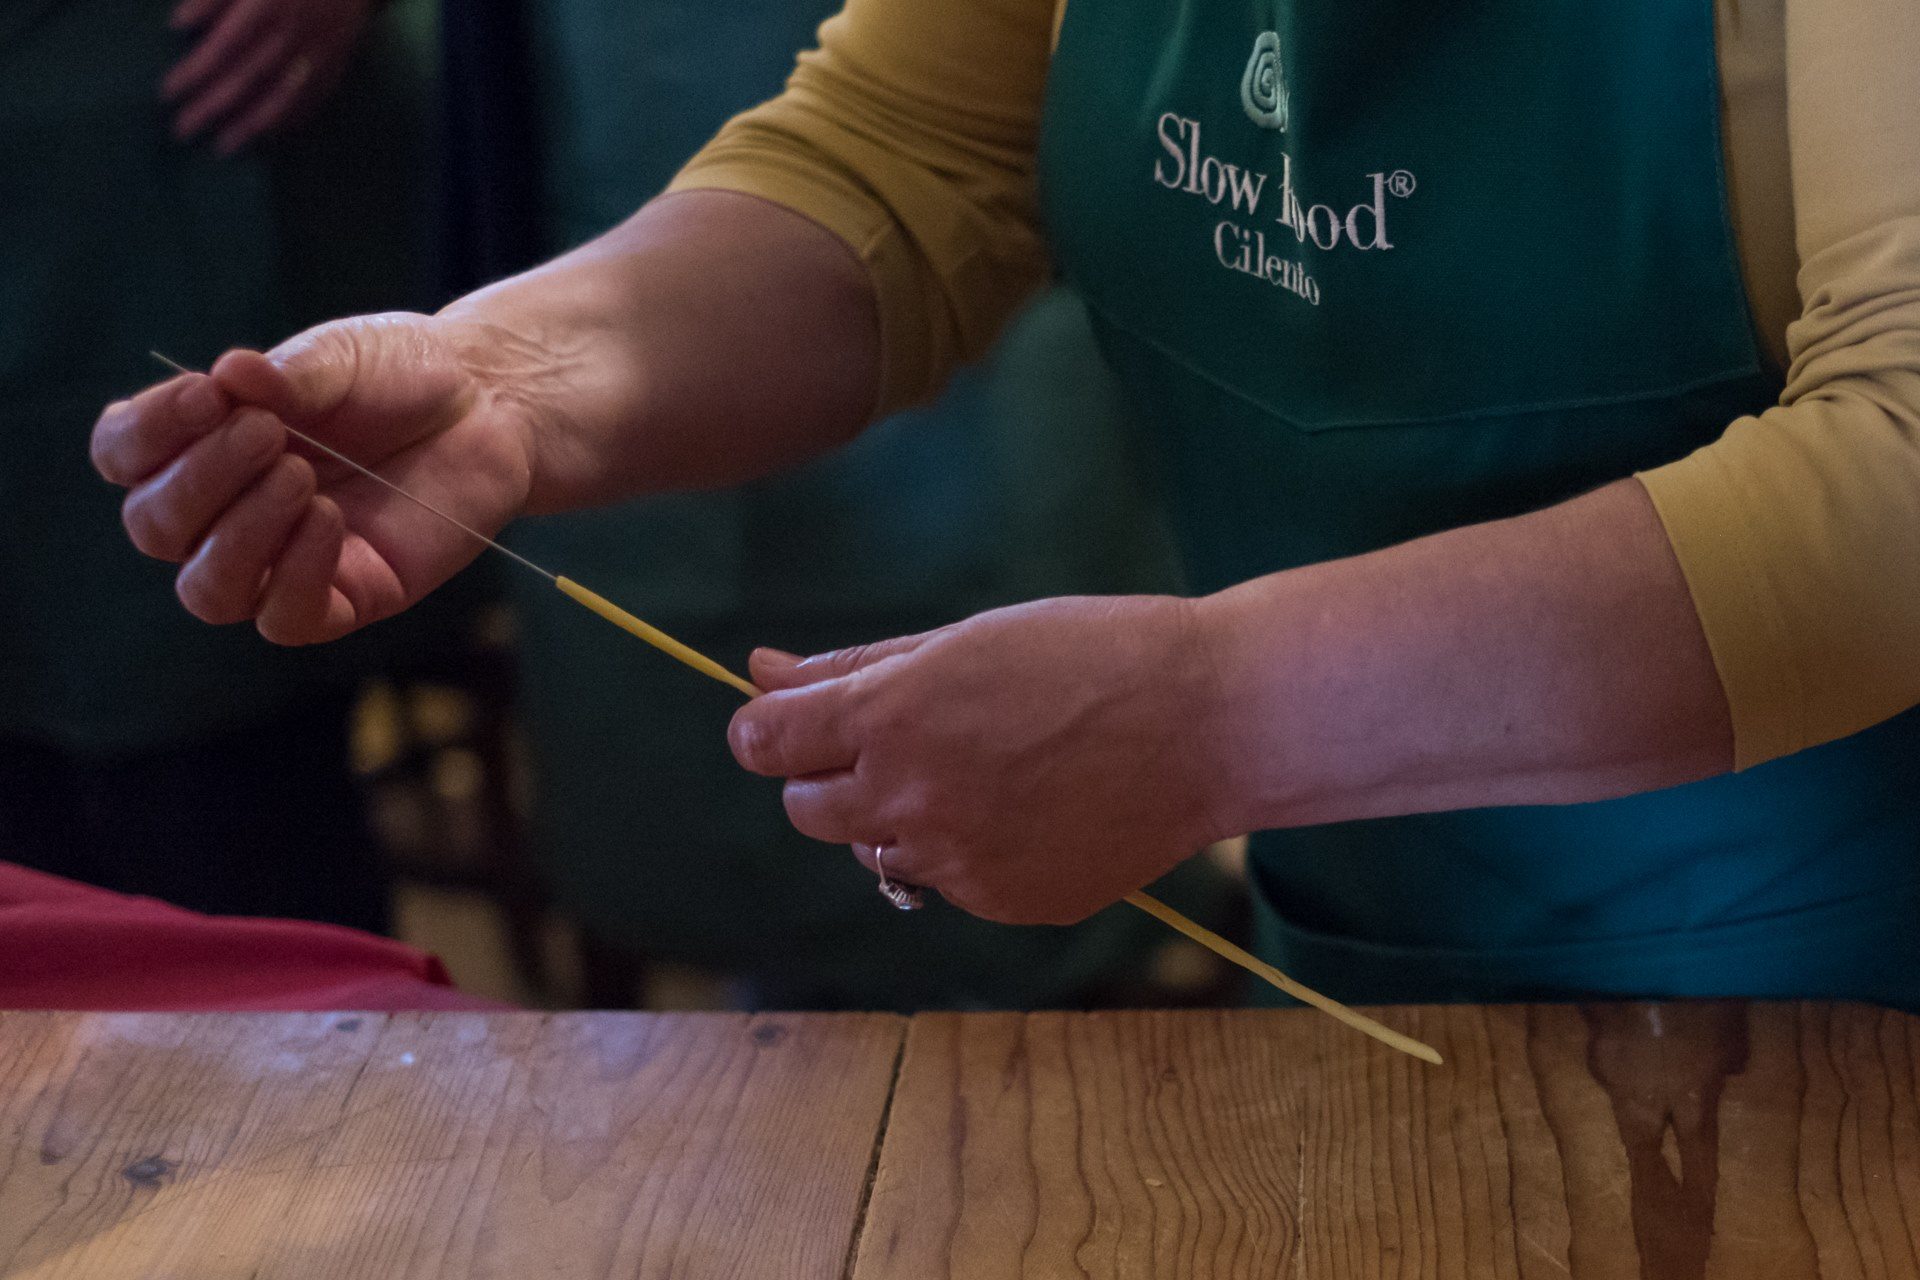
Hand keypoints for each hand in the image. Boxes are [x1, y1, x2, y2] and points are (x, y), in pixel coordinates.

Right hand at [92, 313, 558, 643]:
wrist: (492, 403)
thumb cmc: (400, 376)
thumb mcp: (339, 359)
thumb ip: (286, 376)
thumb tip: (230, 378)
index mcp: (205, 443)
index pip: (126, 457)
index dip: (149, 433)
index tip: (208, 394)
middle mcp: (229, 510)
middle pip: (156, 528)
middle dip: (200, 479)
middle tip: (269, 433)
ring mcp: (283, 560)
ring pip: (208, 590)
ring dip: (239, 534)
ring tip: (299, 479)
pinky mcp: (346, 596)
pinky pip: (287, 618)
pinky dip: (293, 574)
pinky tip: (329, 522)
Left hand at [162, 0, 372, 153]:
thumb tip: (180, 24)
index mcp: (266, 4)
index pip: (224, 47)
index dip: (195, 72)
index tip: (168, 92)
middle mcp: (293, 33)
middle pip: (248, 79)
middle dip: (213, 107)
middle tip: (184, 130)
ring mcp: (319, 52)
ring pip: (282, 98)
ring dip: (250, 126)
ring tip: (225, 147)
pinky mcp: (337, 62)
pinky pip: (313, 99)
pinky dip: (290, 121)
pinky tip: (270, 138)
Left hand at [727, 597, 1232, 924]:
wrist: (1210, 724)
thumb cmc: (1093, 656)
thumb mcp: (965, 640)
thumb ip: (854, 668)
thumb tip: (760, 672)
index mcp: (892, 718)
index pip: (765, 743)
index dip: (769, 729)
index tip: (789, 722)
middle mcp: (911, 799)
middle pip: (806, 808)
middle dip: (830, 775)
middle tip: (900, 739)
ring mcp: (959, 862)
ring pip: (878, 850)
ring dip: (901, 815)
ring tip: (985, 768)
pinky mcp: (1006, 903)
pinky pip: (951, 883)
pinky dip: (968, 850)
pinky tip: (1029, 807)